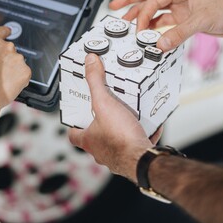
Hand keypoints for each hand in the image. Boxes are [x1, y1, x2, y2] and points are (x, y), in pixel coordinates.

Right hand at [0, 26, 31, 113]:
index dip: (5, 32)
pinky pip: (24, 74)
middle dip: (6, 59)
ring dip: (12, 70)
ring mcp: (17, 59)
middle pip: (10, 50)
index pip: (2, 31)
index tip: (8, 32)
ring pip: (17, 63)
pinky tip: (7, 86)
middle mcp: (6, 46)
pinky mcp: (25, 71)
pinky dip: (19, 80)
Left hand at [68, 54, 162, 182]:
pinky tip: (148, 125)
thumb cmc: (121, 138)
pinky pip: (135, 144)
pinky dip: (140, 135)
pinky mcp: (133, 157)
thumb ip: (96, 82)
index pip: (74, 134)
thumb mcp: (104, 103)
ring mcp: (117, 156)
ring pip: (116, 141)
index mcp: (89, 140)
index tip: (78, 115)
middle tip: (108, 109)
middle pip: (96, 136)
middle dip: (102, 123)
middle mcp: (101, 151)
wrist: (143, 159)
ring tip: (128, 114)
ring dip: (121, 129)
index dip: (74, 124)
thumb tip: (89, 63)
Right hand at [109, 0, 222, 51]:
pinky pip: (167, 23)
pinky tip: (149, 35)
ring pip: (157, 10)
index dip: (143, 14)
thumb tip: (159, 45)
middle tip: (114, 6)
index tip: (137, 29)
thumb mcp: (202, 21)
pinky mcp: (188, 18)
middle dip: (131, 1)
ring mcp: (183, 6)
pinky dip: (157, 29)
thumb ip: (178, 34)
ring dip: (143, 18)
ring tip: (126, 24)